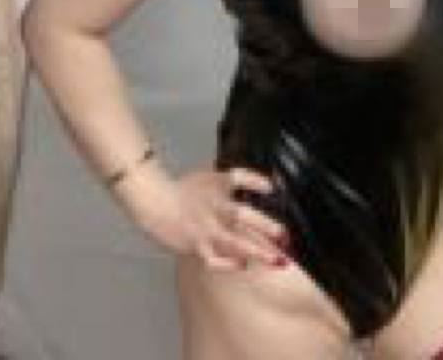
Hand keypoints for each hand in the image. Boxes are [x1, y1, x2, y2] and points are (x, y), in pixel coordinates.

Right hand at [124, 162, 290, 270]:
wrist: (156, 203)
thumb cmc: (187, 190)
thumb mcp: (214, 176)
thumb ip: (242, 179)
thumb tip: (272, 184)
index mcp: (218, 187)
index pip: (240, 179)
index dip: (258, 182)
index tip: (275, 189)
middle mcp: (214, 208)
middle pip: (243, 216)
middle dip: (267, 228)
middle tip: (286, 237)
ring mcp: (206, 229)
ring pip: (234, 242)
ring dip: (257, 252)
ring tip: (277, 261)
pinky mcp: (196, 246)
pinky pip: (214, 259)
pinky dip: (228, 264)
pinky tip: (243, 266)